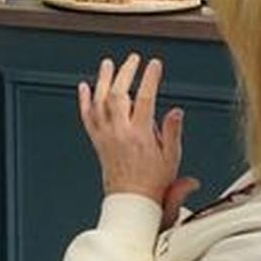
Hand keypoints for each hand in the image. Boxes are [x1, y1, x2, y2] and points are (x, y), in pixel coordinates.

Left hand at [78, 54, 194, 214]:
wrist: (131, 202)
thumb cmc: (153, 184)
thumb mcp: (172, 158)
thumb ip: (173, 132)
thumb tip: (177, 111)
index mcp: (140, 135)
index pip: (145, 98)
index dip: (150, 78)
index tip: (155, 65)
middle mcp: (120, 132)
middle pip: (119, 94)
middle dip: (126, 72)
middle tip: (133, 59)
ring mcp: (105, 136)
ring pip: (100, 101)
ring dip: (103, 80)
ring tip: (108, 64)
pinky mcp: (97, 141)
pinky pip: (87, 117)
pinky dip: (84, 101)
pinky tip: (84, 87)